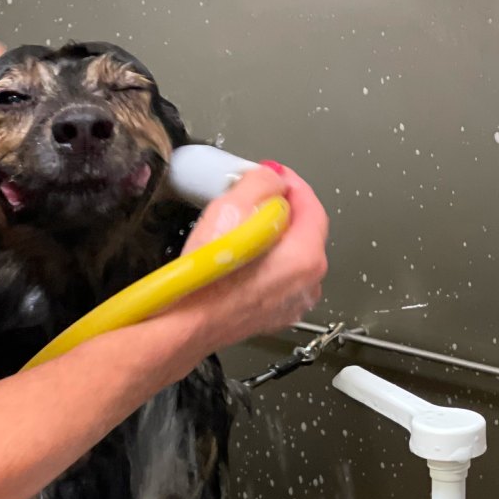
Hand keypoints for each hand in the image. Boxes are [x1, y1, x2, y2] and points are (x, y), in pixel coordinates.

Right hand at [175, 163, 328, 352]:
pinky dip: (262, 266)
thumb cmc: (206, 277)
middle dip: (280, 213)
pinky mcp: (272, 316)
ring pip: (288, 258)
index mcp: (307, 256)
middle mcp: (307, 283)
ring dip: (271, 241)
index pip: (311, 206)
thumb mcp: (233, 206)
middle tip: (253, 203)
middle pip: (302, 233)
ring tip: (240, 234)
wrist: (186, 323)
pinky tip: (237, 262)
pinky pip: (274, 281)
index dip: (291, 185)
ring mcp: (291, 303)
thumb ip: (262, 182)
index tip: (275, 175)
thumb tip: (271, 180)